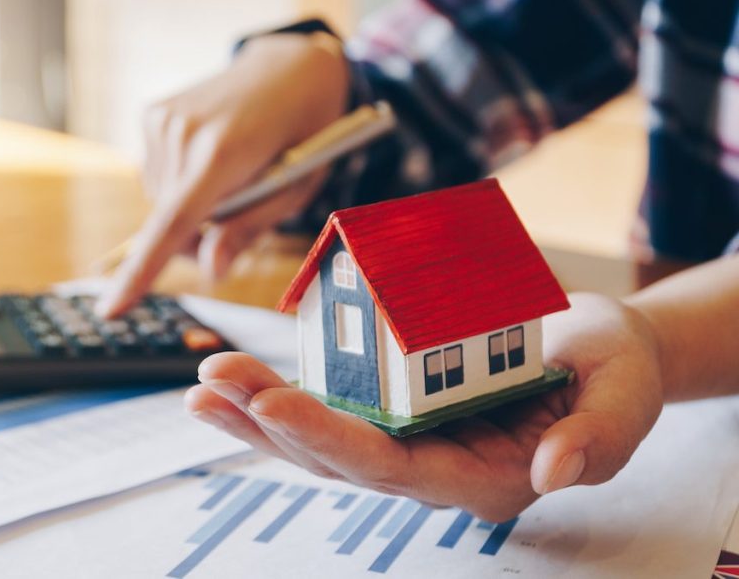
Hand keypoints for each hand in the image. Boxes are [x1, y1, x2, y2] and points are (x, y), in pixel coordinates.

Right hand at [95, 32, 348, 317]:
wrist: (291, 68)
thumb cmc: (305, 133)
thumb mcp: (296, 189)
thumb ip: (248, 229)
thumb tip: (211, 270)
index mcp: (221, 152)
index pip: (173, 224)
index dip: (141, 272)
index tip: (111, 309)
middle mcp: (181, 133)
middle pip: (169, 223)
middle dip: (199, 236)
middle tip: (242, 213)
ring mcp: (162, 120)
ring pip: (162, 202)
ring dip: (191, 209)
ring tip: (232, 177)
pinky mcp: (152, 114)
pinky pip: (158, 176)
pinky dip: (181, 183)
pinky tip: (211, 159)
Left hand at [184, 293, 663, 520]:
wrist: (598, 354)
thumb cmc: (613, 375)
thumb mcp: (625, 399)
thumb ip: (598, 438)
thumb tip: (553, 471)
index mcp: (481, 477)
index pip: (393, 468)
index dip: (330, 438)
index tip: (274, 403)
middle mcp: (432, 465)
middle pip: (336, 455)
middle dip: (269, 421)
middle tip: (213, 381)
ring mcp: (408, 435)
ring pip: (319, 435)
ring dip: (257, 409)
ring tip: (206, 379)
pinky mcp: (394, 403)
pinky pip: (330, 401)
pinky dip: (279, 388)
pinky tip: (235, 374)